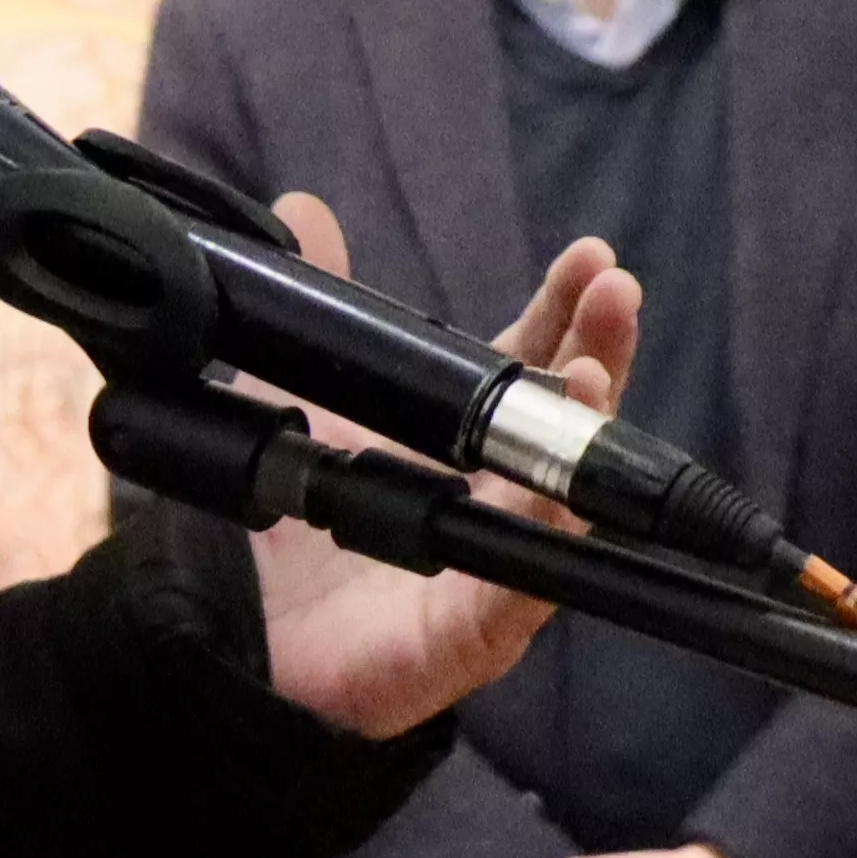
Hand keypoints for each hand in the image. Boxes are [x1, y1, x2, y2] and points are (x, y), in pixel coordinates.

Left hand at [248, 207, 641, 743]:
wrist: (239, 646)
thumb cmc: (295, 537)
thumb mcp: (299, 403)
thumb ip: (315, 314)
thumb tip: (303, 211)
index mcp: (464, 442)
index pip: (530, 364)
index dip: (563, 311)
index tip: (590, 256)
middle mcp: (494, 499)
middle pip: (568, 421)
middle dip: (600, 352)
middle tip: (617, 291)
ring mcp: (493, 567)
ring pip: (561, 500)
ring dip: (585, 436)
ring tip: (590, 374)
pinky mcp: (470, 636)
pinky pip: (521, 592)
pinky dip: (543, 542)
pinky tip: (558, 498)